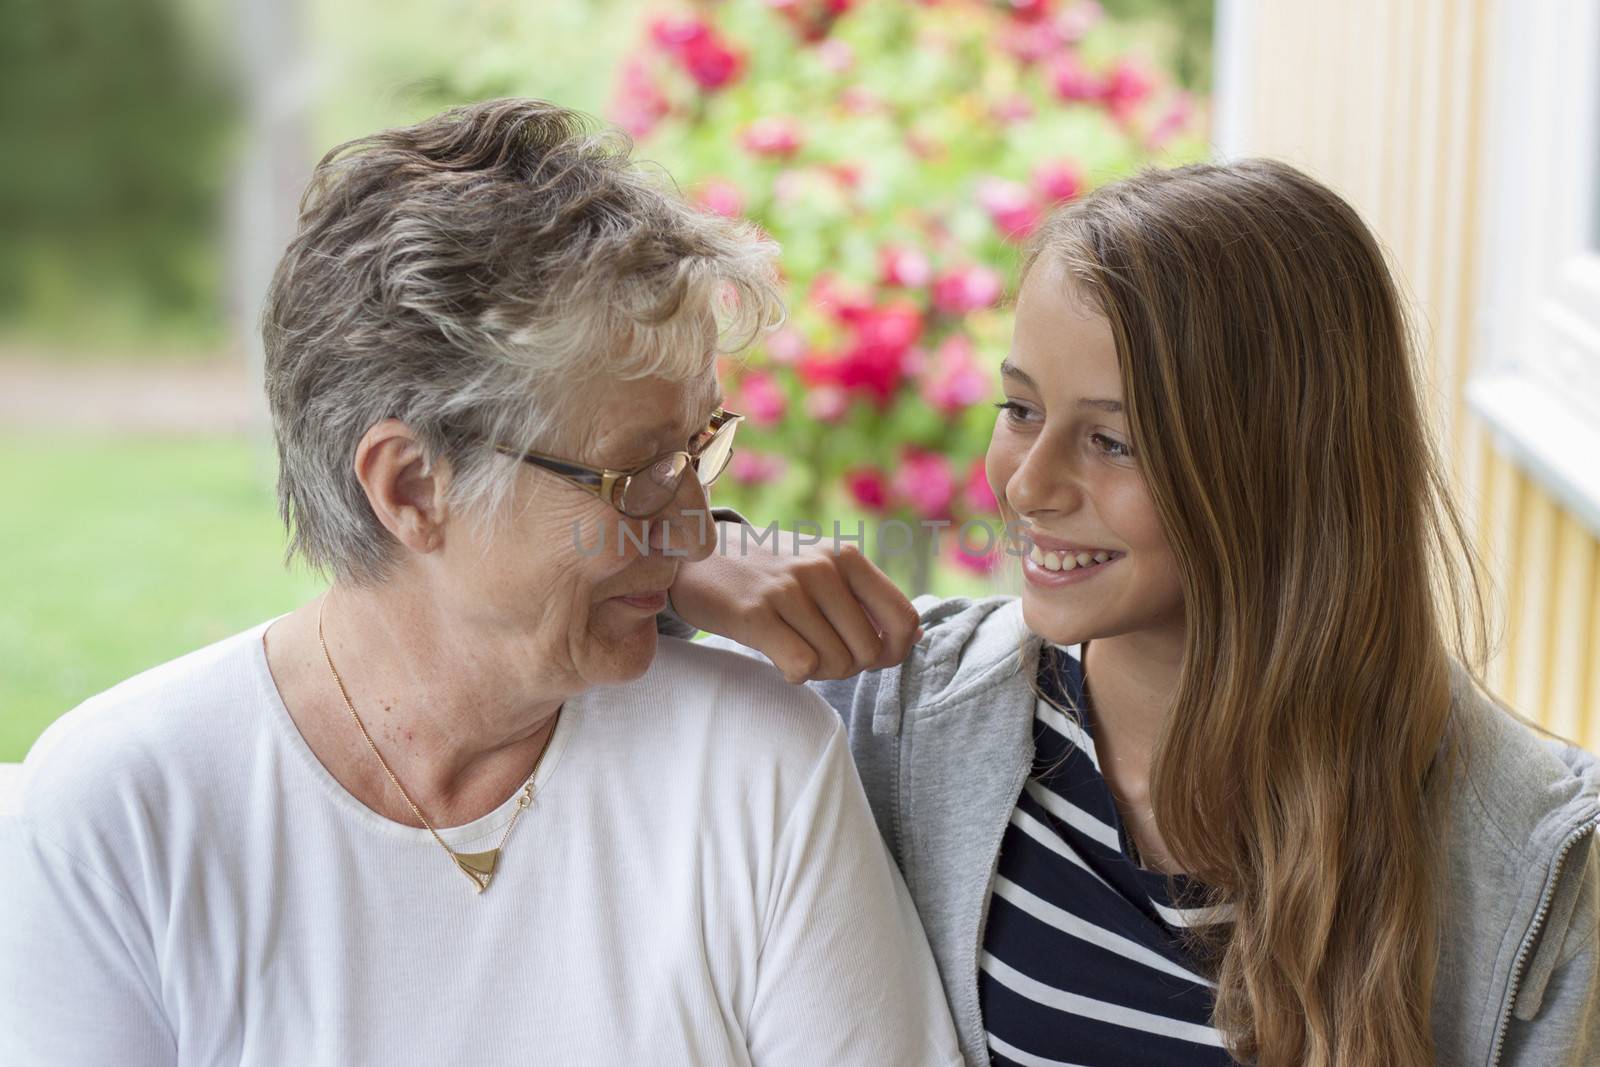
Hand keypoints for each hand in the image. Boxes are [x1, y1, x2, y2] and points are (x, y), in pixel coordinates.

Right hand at [668, 521, 923, 683]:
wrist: (695, 559)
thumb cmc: (767, 576)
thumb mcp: (820, 571)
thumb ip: (864, 600)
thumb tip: (916, 636)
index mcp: (845, 557)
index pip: (903, 617)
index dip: (897, 651)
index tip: (873, 658)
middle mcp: (821, 568)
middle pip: (869, 651)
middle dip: (850, 666)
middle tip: (821, 654)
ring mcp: (788, 589)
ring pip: (835, 663)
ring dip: (819, 672)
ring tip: (796, 651)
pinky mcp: (755, 614)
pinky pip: (801, 667)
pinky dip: (794, 674)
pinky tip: (778, 657)